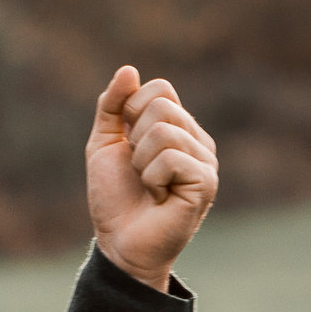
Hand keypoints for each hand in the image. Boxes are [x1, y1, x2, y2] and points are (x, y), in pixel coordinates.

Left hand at [86, 66, 216, 289]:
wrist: (119, 242)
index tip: (127, 143)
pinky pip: (171, 158)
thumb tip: (129, 69)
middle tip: (138, 170)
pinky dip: (152, 178)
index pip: (160, 88)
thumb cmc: (114, 197)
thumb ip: (112, 106)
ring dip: (141, 162)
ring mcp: (206, 161)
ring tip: (149, 185)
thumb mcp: (104, 143)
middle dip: (135, 138)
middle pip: (162, 106)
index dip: (131, 110)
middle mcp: (197, 140)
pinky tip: (160, 197)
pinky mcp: (206, 183)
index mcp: (178, 127)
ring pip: (165, 131)